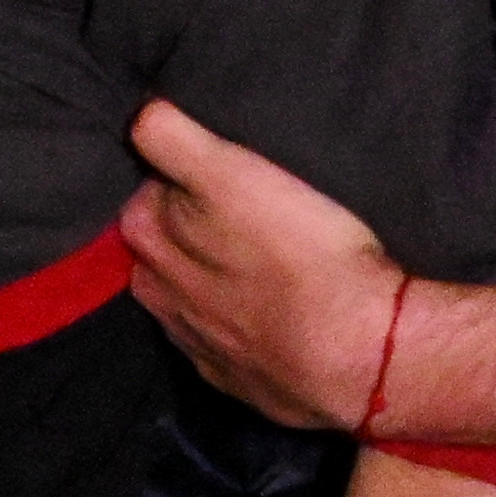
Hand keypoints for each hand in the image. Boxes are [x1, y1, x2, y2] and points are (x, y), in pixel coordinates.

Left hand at [118, 102, 495, 444]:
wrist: (356, 353)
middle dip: (187, 228)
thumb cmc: (297, 252)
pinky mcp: (234, 380)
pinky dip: (238, 326)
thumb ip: (171, 138)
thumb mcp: (228, 173)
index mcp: (147, 239)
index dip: (181, 175)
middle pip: (160, 246)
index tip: (220, 170)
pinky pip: (223, 343)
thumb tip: (139, 116)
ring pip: (187, 297)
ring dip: (210, 279)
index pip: (146, 190)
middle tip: (245, 210)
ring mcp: (195, 344)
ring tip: (260, 263)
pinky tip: (270, 314)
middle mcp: (157, 295)